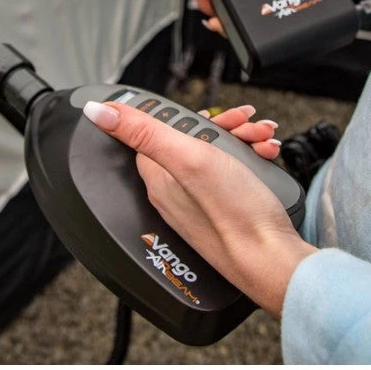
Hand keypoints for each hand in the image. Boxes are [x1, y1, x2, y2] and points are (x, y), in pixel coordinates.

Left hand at [82, 99, 316, 316]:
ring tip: (263, 141)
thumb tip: (98, 111)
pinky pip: (232, 175)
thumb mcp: (188, 158)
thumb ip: (143, 131)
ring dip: (242, 140)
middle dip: (224, 127)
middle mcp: (175, 191)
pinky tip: (266, 158)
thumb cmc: (232, 214)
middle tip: (245, 126)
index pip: (156, 132)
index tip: (210, 115)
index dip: (183, 117)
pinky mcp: (224, 210)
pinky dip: (251, 160)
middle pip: (191, 140)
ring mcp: (200, 202)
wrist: (272, 258)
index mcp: (159, 177)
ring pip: (216, 155)